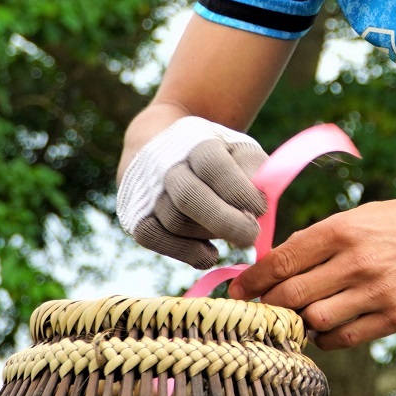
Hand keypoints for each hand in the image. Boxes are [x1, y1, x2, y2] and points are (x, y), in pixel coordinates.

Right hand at [128, 134, 267, 267]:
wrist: (159, 145)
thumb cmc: (212, 155)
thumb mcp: (237, 150)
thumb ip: (255, 171)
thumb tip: (261, 203)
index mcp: (194, 142)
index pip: (213, 166)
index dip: (239, 190)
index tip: (261, 210)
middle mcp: (163, 165)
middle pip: (189, 197)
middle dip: (225, 221)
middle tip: (250, 237)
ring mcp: (145, 192)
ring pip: (177, 223)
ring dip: (208, 234)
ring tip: (228, 231)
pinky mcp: (134, 217)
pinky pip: (157, 240)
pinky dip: (186, 252)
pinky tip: (209, 253)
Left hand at [230, 196, 395, 348]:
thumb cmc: (395, 226)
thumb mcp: (355, 218)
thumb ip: (314, 241)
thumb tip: (268, 267)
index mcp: (342, 230)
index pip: (281, 262)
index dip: (251, 281)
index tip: (237, 291)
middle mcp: (358, 261)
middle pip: (291, 296)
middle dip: (267, 306)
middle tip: (260, 309)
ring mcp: (377, 291)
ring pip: (314, 321)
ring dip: (297, 323)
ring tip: (297, 316)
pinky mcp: (395, 317)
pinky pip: (344, 338)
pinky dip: (325, 338)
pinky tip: (325, 326)